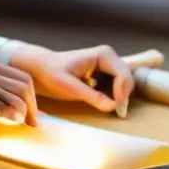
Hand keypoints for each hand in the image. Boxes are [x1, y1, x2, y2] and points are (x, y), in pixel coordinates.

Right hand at [0, 56, 38, 124]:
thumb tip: (15, 106)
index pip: (22, 77)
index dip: (31, 96)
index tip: (32, 112)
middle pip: (24, 86)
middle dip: (32, 106)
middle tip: (32, 122)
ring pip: (17, 98)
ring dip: (23, 114)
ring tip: (21, 123)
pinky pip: (4, 107)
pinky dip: (13, 117)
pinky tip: (11, 122)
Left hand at [10, 44, 133, 113]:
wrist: (41, 68)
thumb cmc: (52, 74)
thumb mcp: (70, 87)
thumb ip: (92, 96)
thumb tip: (112, 107)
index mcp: (103, 55)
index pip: (123, 76)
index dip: (122, 94)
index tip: (116, 110)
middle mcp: (109, 56)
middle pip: (128, 79)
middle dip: (124, 96)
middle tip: (117, 113)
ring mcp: (108, 63)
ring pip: (125, 83)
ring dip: (121, 97)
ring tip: (111, 108)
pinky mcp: (105, 72)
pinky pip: (118, 85)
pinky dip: (116, 95)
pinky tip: (106, 103)